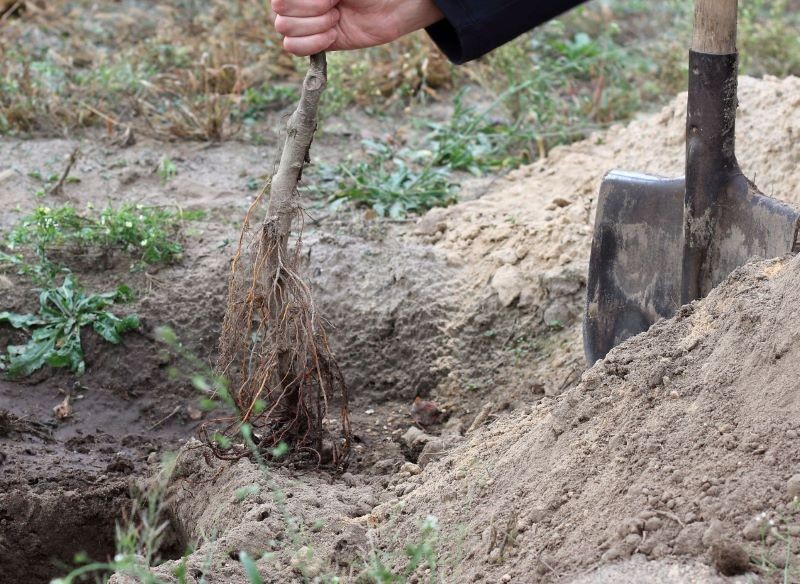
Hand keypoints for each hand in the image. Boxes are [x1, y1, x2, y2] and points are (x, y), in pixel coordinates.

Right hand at [271, 0, 443, 56]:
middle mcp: (299, 2)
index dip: (305, 2)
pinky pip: (293, 48)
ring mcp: (305, 21)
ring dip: (315, 27)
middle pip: (280, 14)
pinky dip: (313, 44)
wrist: (392, 7)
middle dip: (312, 12)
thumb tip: (283, 2)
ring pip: (285, 31)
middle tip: (336, 6)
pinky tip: (332, 36)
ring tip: (337, 19)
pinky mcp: (315, 42)